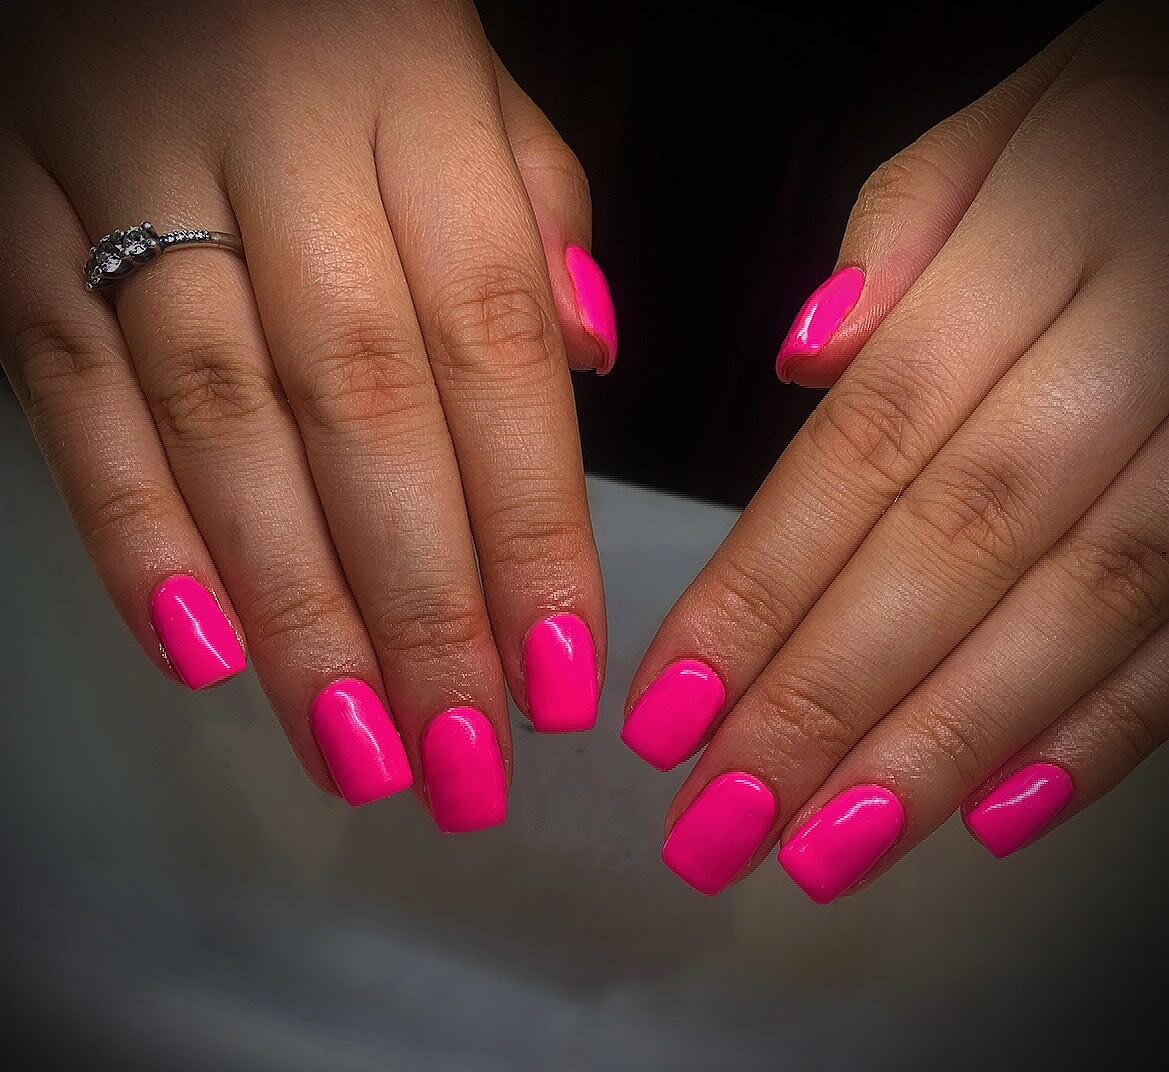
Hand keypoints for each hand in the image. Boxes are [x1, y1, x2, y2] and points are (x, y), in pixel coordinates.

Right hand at [0, 0, 615, 828]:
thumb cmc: (355, 29)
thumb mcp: (476, 92)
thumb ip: (536, 222)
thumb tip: (591, 359)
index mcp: (423, 120)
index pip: (499, 355)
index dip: (530, 528)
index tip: (561, 679)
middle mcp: (288, 156)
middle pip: (368, 413)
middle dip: (422, 609)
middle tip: (461, 764)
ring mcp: (135, 177)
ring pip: (224, 425)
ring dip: (294, 610)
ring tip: (352, 750)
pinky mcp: (16, 211)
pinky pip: (66, 387)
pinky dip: (132, 531)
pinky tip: (197, 656)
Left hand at [623, 2, 1167, 899]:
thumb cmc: (1133, 136)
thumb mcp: (1013, 129)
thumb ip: (903, 232)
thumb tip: (805, 356)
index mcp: (1042, 246)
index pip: (863, 449)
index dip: (758, 591)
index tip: (669, 706)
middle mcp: (1135, 352)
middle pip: (949, 551)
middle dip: (823, 703)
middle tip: (720, 817)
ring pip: (1070, 612)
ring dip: (938, 748)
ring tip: (826, 846)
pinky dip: (1102, 730)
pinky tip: (999, 812)